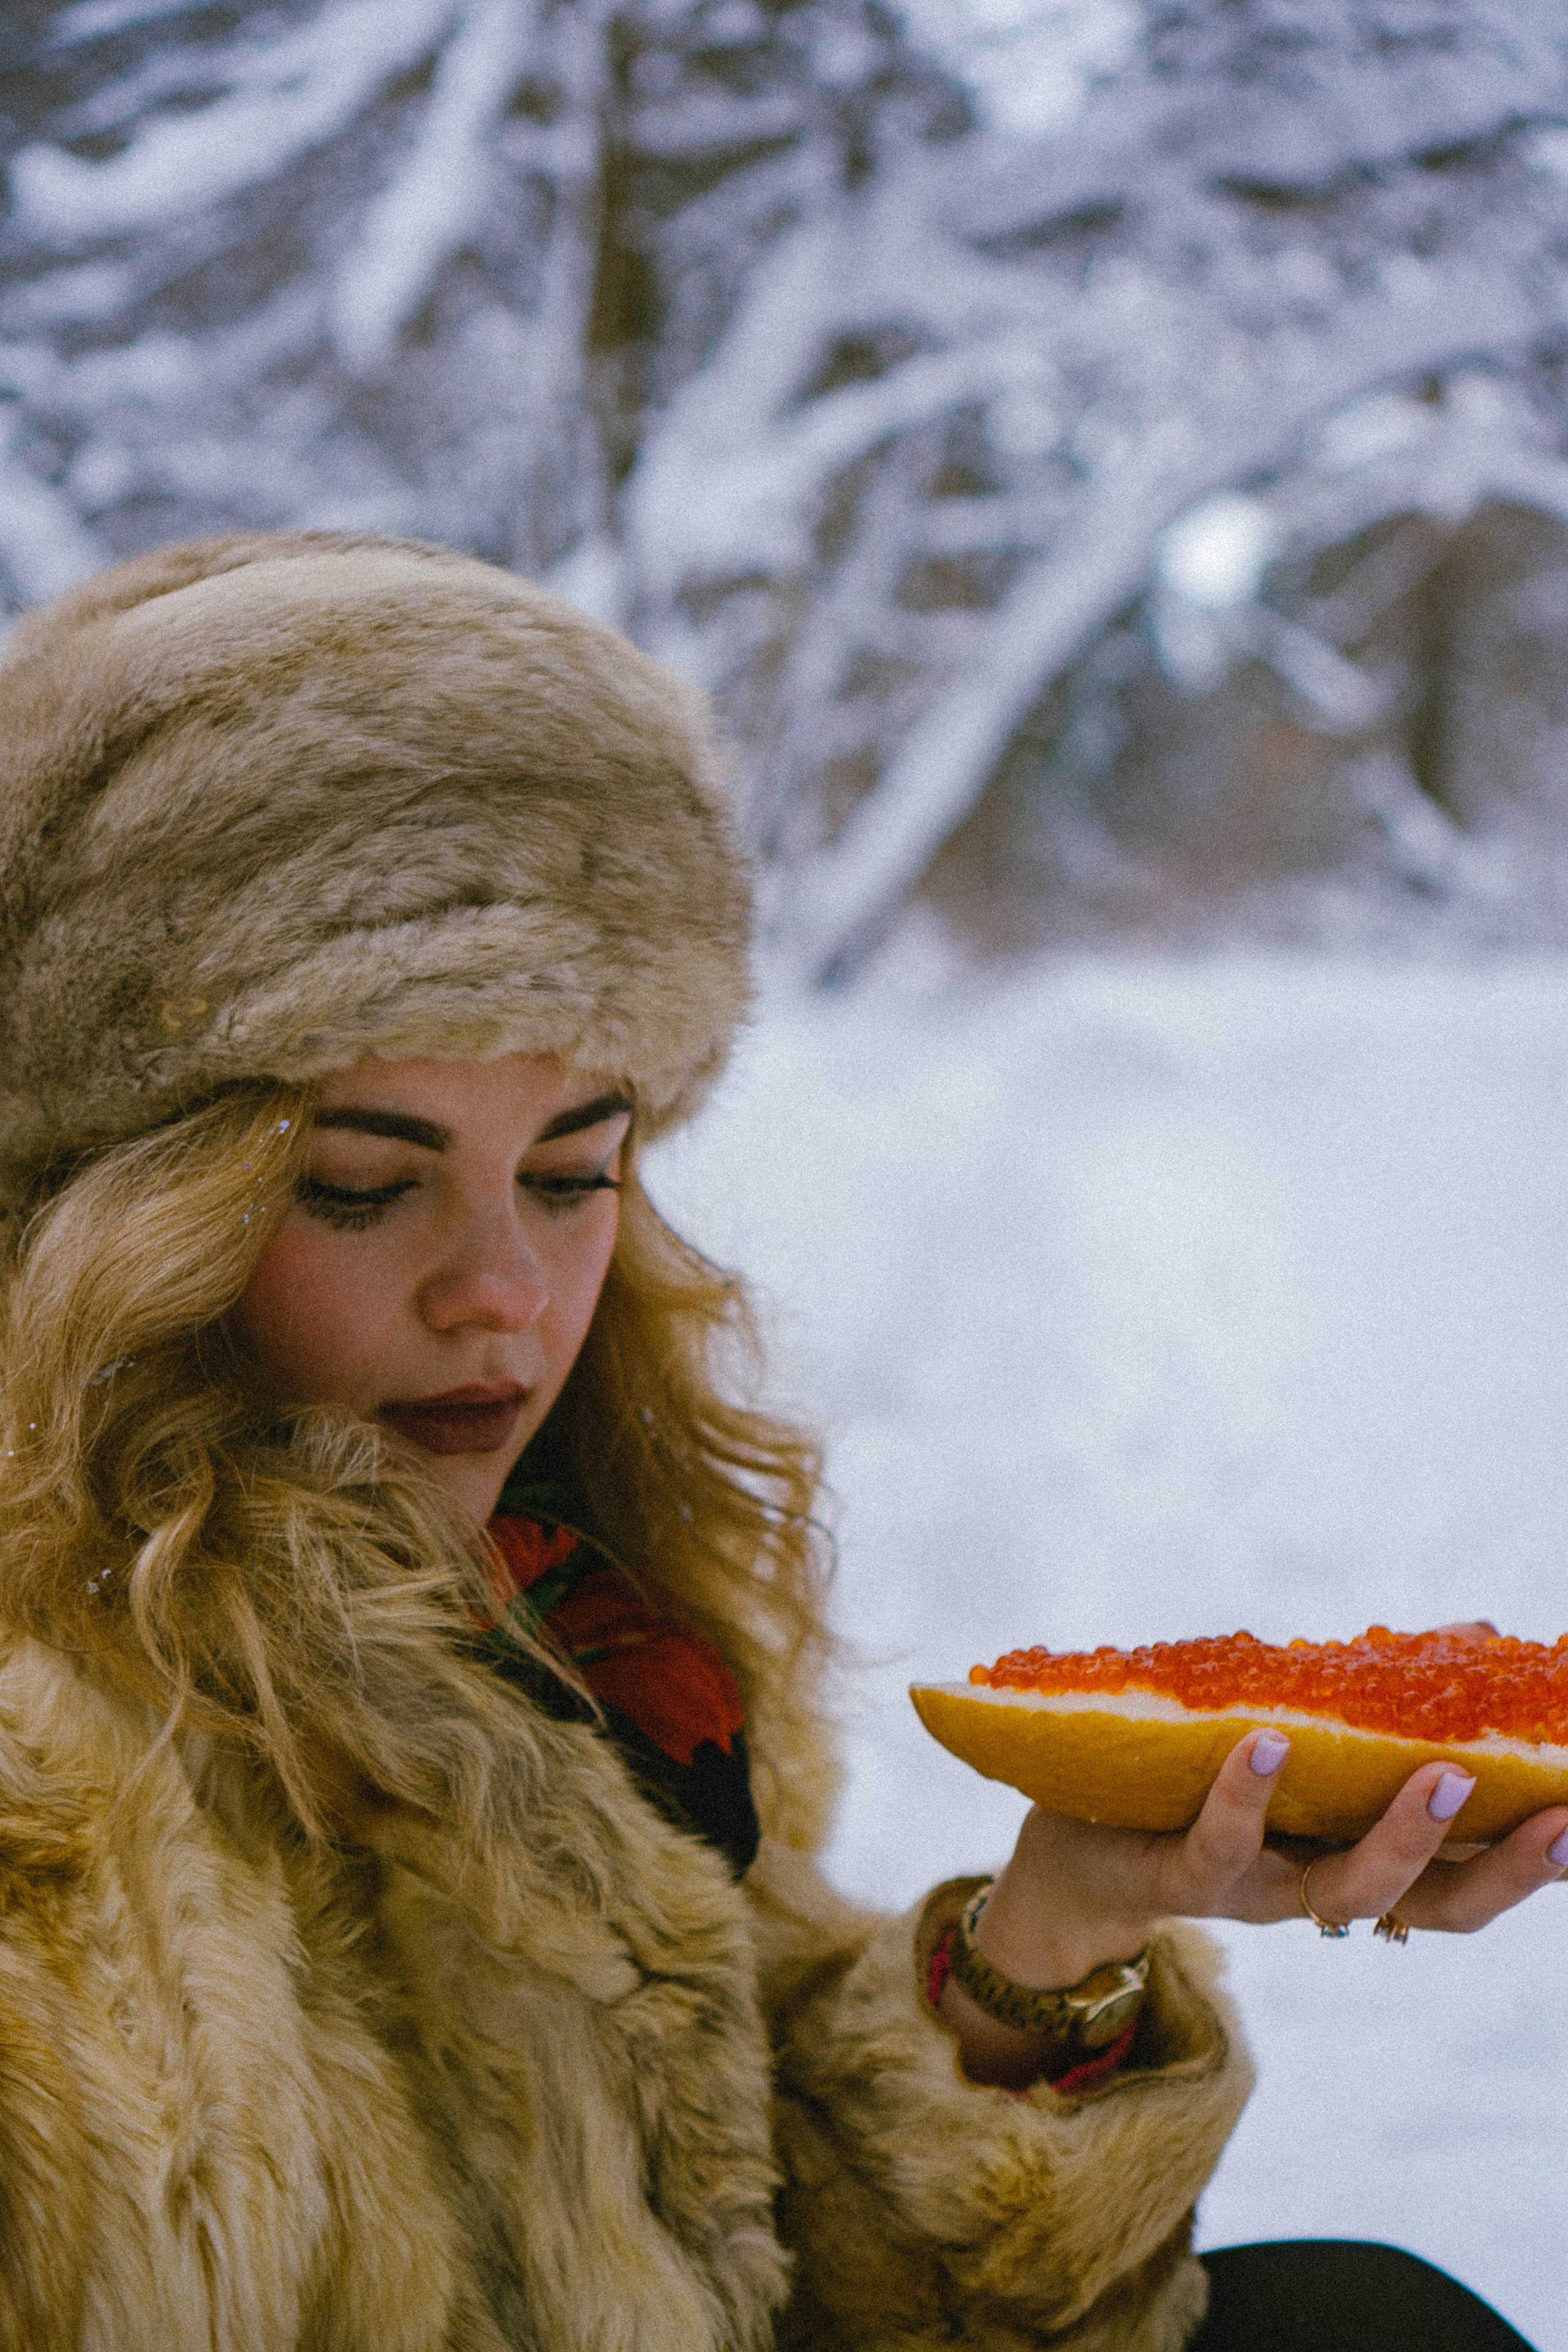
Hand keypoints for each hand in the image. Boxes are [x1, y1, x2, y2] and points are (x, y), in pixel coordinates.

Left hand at [939, 1728, 1567, 2086]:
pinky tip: (1270, 1742)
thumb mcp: (1301, 1737)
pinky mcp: (1175, 1877)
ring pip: (1342, 1890)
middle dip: (1504, 1870)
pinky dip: (1245, 1795)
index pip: (1468, 1878)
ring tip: (1440, 1771)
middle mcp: (1317, 1888)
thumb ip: (1380, 1699)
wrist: (1073, 1855)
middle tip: (1563, 1818)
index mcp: (1356, 1857)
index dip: (1533, 1861)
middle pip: (1433, 1906)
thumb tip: (1481, 1633)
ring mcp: (1252, 1890)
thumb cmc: (1198, 1782)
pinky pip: (1218, 1847)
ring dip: (1399, 1838)